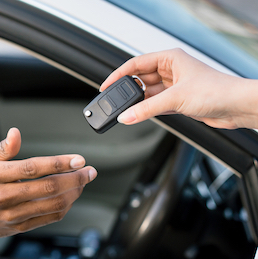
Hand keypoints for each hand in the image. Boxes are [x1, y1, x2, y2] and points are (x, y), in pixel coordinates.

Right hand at [0, 128, 96, 237]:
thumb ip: (3, 148)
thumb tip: (16, 133)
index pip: (32, 168)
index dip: (59, 163)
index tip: (78, 159)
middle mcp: (1, 196)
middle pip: (47, 188)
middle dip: (74, 178)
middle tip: (89, 171)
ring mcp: (10, 215)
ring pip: (51, 205)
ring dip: (73, 193)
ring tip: (82, 182)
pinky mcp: (16, 228)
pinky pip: (47, 219)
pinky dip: (63, 207)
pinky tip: (70, 196)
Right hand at [101, 48, 257, 128]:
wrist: (237, 107)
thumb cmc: (217, 90)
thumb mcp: (174, 99)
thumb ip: (146, 109)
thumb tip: (125, 116)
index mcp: (170, 58)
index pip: (136, 64)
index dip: (118, 75)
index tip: (106, 86)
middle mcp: (171, 70)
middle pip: (140, 80)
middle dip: (127, 91)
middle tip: (114, 102)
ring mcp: (174, 86)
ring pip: (147, 94)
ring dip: (138, 103)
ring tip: (126, 112)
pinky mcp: (177, 101)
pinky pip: (154, 105)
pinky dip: (146, 110)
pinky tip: (139, 115)